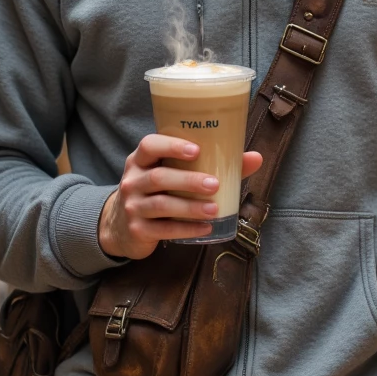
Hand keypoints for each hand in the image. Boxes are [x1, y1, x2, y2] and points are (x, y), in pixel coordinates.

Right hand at [98, 134, 263, 260]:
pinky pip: (164, 229)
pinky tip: (206, 228)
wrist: (120, 226)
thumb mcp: (172, 174)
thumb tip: (255, 158)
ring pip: (162, 204)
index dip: (171, 145)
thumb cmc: (157, 192)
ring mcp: (133, 206)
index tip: (196, 150)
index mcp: (141, 160)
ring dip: (190, 207)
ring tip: (214, 209)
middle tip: (215, 184)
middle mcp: (133, 180)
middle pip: (158, 177)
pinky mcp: (138, 229)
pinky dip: (187, 229)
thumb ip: (211, 165)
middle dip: (188, 180)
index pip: (149, 145)